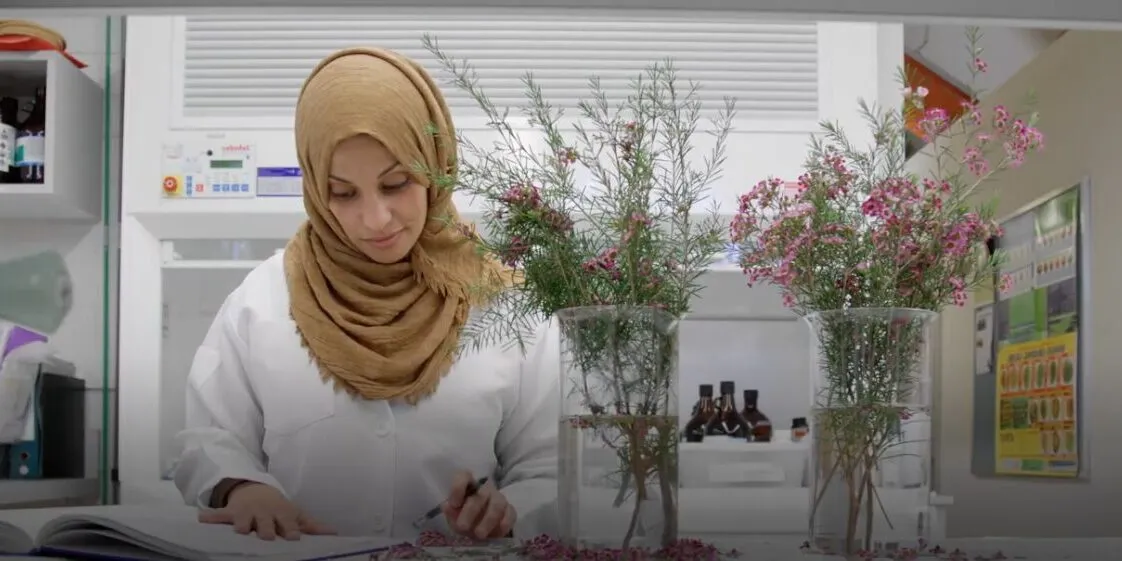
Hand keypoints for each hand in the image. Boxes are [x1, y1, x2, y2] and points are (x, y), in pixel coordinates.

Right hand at [198, 481, 335, 540]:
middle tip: (266, 537)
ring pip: (242, 520)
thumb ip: (312, 525)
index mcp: (280, 514)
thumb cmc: (278, 508)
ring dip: (241, 524)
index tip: (294, 536)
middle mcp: (263, 514)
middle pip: (264, 523)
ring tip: (239, 530)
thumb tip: (334, 533)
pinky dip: (210, 517)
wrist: (255, 489)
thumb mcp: (294, 513)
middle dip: (265, 529)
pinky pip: (218, 515)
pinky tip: (202, 519)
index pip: (287, 522)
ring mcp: (246, 512)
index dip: (290, 529)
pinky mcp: (229, 513)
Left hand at [441, 472, 515, 539]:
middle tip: (462, 527)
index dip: (458, 488)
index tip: (453, 504)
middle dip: (471, 511)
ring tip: (479, 535)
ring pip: (497, 504)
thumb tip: (447, 507)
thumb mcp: (454, 516)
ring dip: (488, 520)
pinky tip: (495, 535)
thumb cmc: (465, 517)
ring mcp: (499, 498)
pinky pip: (510, 514)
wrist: (481, 528)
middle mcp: (485, 488)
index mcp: (468, 485)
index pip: (464, 477)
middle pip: (481, 494)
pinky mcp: (510, 510)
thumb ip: (451, 511)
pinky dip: (503, 525)